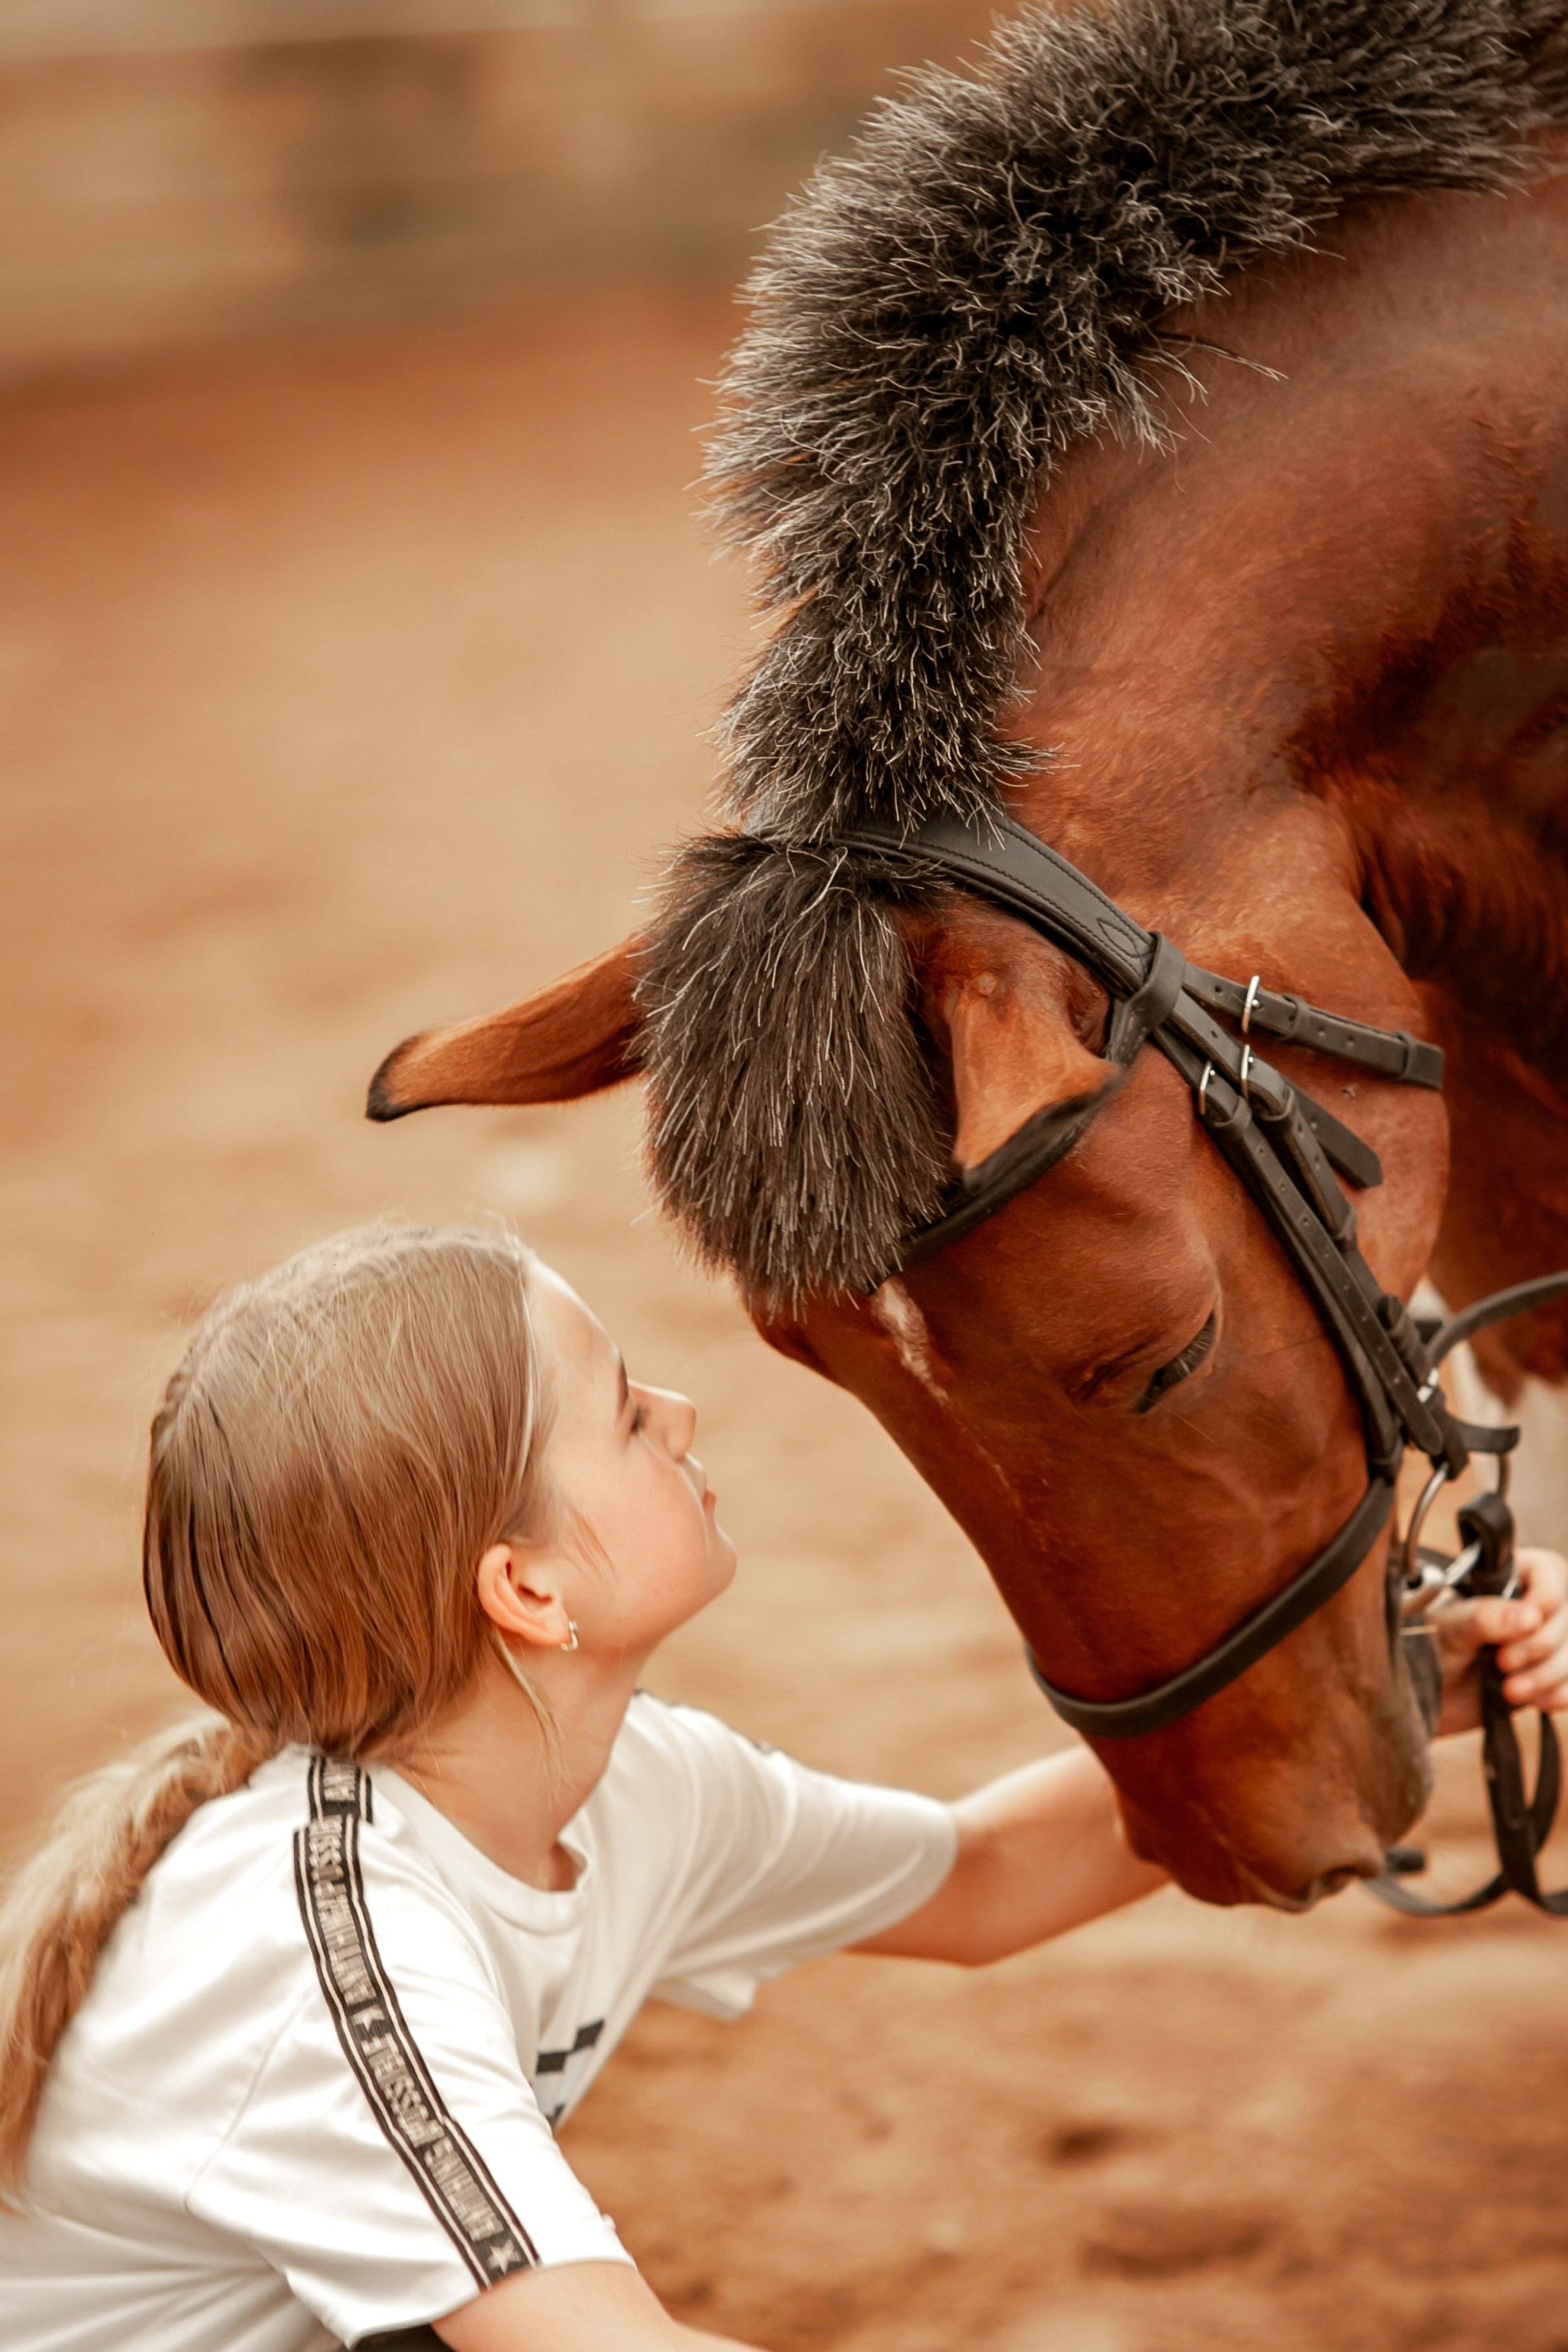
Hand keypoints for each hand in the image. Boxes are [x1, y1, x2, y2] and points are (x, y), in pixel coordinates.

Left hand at [1431, 1546, 1567, 1736]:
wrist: (1421, 1692)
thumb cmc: (1427, 1642)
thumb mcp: (1449, 1625)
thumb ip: (1484, 1617)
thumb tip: (1530, 1618)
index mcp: (1509, 1575)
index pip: (1551, 1574)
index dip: (1546, 1601)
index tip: (1526, 1624)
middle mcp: (1532, 1605)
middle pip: (1567, 1618)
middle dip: (1540, 1646)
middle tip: (1504, 1663)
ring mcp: (1543, 1642)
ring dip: (1549, 1675)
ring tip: (1510, 1691)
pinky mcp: (1547, 1676)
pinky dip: (1559, 1693)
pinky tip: (1537, 1701)